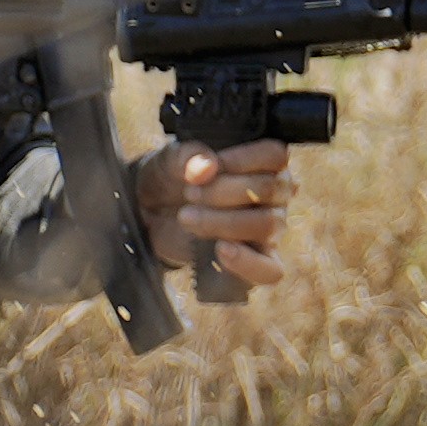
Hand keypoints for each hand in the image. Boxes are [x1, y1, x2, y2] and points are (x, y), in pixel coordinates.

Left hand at [137, 135, 298, 297]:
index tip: (206, 169)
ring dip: (224, 221)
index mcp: (261, 162)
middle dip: (222, 192)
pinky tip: (220, 250)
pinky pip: (271, 269)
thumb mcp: (170, 159)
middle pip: (270, 189)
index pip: (275, 155)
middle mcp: (274, 194)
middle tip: (189, 194)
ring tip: (188, 217)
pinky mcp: (256, 259)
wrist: (151, 212)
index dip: (241, 160)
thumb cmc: (171, 178)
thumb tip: (208, 167)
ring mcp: (269, 228)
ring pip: (268, 224)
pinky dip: (248, 262)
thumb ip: (188, 156)